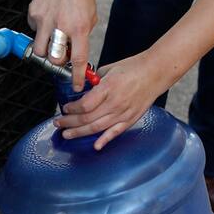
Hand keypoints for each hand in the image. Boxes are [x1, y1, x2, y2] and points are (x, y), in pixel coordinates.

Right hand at [28, 0, 95, 91]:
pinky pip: (34, 31)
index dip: (76, 76)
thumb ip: (82, 37)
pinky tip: (48, 16)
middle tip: (61, 55)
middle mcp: (61, 26)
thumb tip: (75, 54)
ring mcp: (45, 20)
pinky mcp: (33, 14)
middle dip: (57, 62)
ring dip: (46, 48)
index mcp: (79, 28)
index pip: (78, 60)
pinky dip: (40, 28)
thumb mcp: (90, 17)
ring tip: (52, 36)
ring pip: (40, 49)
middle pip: (53, 59)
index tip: (75, 86)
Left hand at [53, 0, 213, 150]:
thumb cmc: (132, 68)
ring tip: (67, 134)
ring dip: (79, 132)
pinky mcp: (130, 119)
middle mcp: (115, 103)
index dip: (71, 109)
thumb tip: (82, 90)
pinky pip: (115, 132)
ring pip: (97, 128)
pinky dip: (105, 140)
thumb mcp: (109, 69)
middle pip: (87, 119)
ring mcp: (123, 113)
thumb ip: (95, 82)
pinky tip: (95, 146)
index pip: (84, 105)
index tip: (64, 108)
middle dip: (69, 123)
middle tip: (58, 123)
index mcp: (108, 88)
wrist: (155, 72)